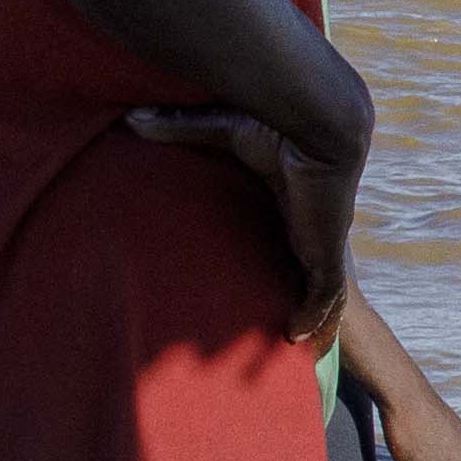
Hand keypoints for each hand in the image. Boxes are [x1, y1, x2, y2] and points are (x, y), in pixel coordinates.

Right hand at [132, 106, 353, 338]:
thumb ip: (179, 128)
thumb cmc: (277, 125)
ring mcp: (322, 241)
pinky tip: (297, 334)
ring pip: (323, 290)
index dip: (283, 257)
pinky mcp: (326, 253)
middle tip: (279, 320)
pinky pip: (325, 296)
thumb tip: (133, 119)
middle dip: (303, 295)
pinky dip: (315, 315)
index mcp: (292, 202)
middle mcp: (309, 226)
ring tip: (294, 341)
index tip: (266, 276)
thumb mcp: (224, 131)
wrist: (319, 124)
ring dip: (314, 314)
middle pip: (310, 270)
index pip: (291, 237)